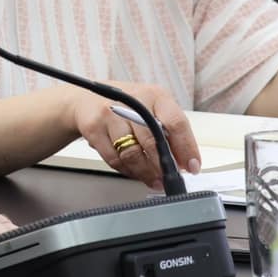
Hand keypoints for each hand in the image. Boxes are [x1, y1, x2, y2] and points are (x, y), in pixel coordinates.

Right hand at [63, 82, 199, 188]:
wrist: (86, 98)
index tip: (191, 166)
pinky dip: (127, 170)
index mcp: (154, 96)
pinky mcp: (93, 128)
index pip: (176, 123)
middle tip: (170, 179)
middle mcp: (132, 102)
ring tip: (153, 180)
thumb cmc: (126, 106)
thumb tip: (184, 161)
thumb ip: (168, 130)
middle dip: (163, 166)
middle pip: (152, 140)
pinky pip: (114, 158)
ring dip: (145, 172)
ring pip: (132, 153)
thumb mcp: (151, 107)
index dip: (186, 148)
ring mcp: (110, 114)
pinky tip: (134, 172)